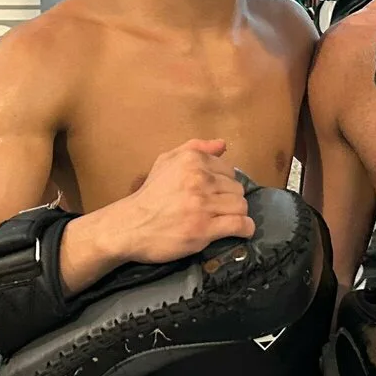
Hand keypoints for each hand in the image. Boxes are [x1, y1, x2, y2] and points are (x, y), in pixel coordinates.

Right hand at [107, 138, 255, 265]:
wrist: (130, 226)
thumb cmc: (150, 194)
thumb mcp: (165, 162)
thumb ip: (195, 148)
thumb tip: (223, 144)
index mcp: (192, 160)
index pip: (229, 170)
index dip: (223, 183)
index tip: (214, 193)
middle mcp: (199, 179)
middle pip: (237, 189)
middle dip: (230, 199)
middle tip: (217, 209)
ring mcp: (202, 205)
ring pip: (240, 206)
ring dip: (237, 214)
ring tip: (225, 220)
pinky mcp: (204, 229)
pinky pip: (239, 225)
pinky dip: (245, 229)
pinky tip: (240, 231)